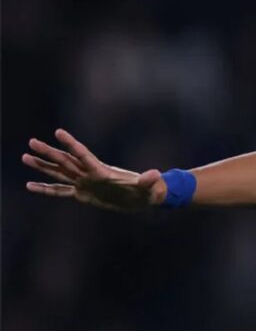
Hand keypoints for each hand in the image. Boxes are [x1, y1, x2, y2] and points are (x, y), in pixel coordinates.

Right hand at [23, 129, 167, 211]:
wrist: (145, 198)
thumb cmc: (149, 191)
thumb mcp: (149, 187)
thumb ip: (149, 181)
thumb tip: (155, 175)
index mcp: (103, 171)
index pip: (84, 155)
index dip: (72, 144)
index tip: (59, 132)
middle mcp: (90, 175)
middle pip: (66, 161)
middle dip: (49, 153)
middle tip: (31, 142)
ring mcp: (85, 183)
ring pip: (60, 173)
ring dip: (43, 166)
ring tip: (25, 157)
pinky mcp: (83, 194)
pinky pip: (60, 191)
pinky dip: (46, 189)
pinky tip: (30, 185)